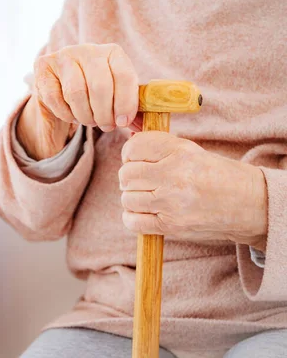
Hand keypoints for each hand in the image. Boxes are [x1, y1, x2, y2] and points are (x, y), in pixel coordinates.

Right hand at [17, 43, 141, 160]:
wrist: (60, 85)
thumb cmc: (94, 91)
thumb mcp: (115, 92)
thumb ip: (128, 104)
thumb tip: (138, 123)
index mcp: (112, 51)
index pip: (124, 76)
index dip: (125, 103)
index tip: (123, 122)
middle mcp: (87, 49)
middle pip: (100, 86)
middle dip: (104, 114)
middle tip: (106, 126)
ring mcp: (63, 56)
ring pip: (77, 93)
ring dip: (85, 116)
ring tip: (89, 121)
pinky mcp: (43, 68)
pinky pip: (56, 98)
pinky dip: (66, 114)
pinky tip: (72, 115)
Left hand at [118, 132, 267, 249]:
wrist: (248, 204)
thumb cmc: (215, 175)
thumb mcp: (190, 151)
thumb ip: (159, 148)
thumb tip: (127, 148)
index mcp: (179, 152)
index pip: (134, 148)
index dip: (129, 154)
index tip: (135, 160)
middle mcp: (174, 175)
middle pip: (126, 175)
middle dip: (130, 178)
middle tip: (143, 181)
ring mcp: (171, 203)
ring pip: (127, 198)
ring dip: (133, 199)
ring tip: (149, 197)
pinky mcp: (171, 226)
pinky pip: (133, 221)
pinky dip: (133, 218)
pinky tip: (145, 213)